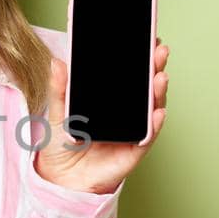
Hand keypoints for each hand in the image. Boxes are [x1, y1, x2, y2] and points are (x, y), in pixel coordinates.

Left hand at [32, 37, 170, 193]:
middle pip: (145, 87)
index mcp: (111, 100)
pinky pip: (147, 136)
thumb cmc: (63, 144)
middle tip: (159, 51)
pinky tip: (157, 112)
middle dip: (154, 68)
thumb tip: (58, 62)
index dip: (139, 58)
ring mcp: (132, 130)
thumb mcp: (59, 112)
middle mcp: (126, 113)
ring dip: (158, 92)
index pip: (129, 75)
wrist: (60, 178)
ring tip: (160, 76)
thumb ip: (59, 89)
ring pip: (151, 108)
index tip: (147, 38)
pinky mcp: (134, 151)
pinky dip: (154, 125)